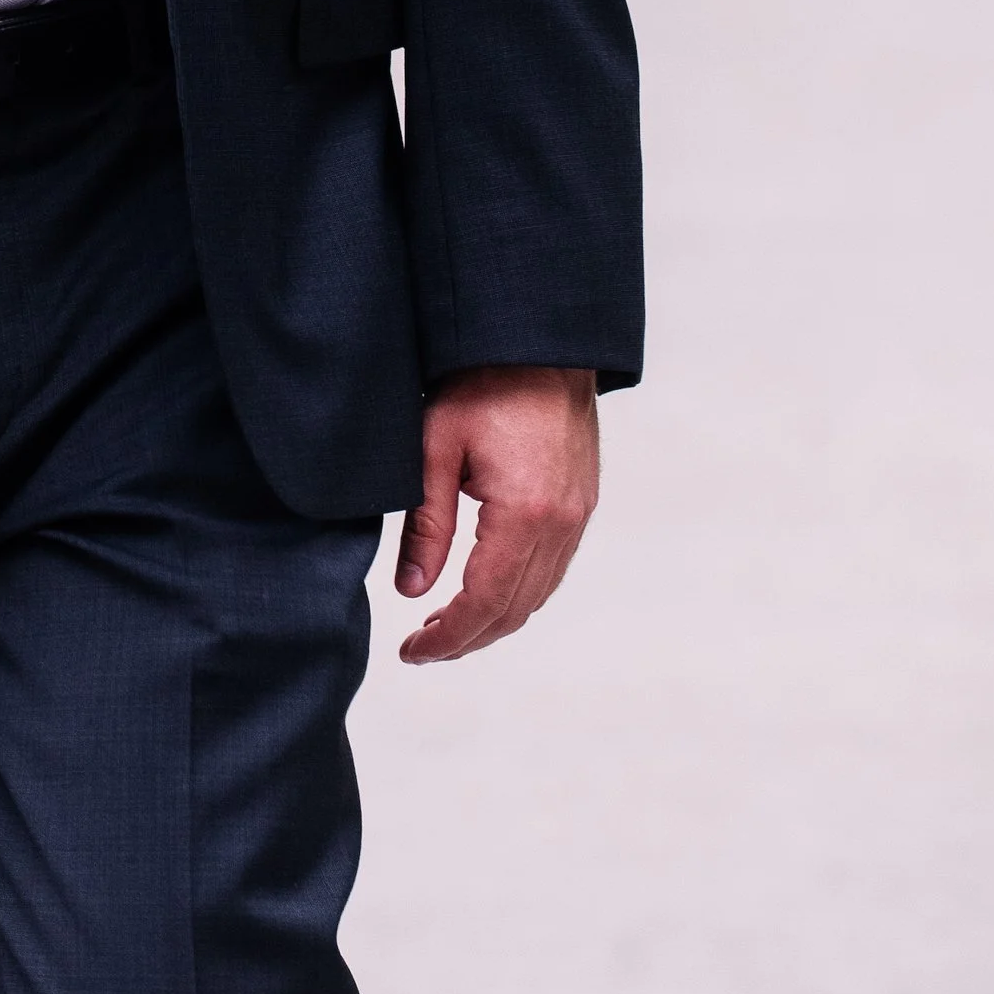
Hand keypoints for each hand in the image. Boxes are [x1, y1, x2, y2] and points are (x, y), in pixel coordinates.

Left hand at [395, 366, 598, 664]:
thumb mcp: (434, 447)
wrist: (539, 340)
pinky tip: (487, 589)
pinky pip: (553, 567)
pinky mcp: (581, 501)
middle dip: (467, 638)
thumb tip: (411, 591)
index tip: (411, 653)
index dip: (447, 637)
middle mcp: (561, 523)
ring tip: (446, 625)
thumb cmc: (481, 380)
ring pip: (538, 594)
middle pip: (515, 610)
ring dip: (494, 619)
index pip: (484, 602)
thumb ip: (426, 523)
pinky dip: (519, 591)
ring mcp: (577, 513)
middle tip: (421, 648)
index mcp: (524, 513)